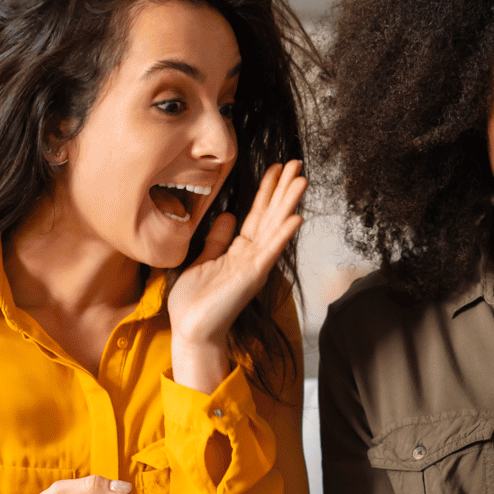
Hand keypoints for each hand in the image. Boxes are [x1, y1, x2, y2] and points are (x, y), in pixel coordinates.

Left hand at [168, 160, 306, 391]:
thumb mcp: (202, 261)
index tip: (276, 169)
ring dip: (289, 204)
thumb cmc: (195, 302)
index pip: (258, 215)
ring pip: (275, 228)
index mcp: (240, 252)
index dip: (267, 191)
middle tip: (296, 163)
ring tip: (302, 180)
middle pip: (271, 215)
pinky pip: (270, 251)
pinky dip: (282, 235)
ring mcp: (255, 265)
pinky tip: (296, 218)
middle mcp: (252, 256)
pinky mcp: (252, 276)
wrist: (191, 330)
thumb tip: (226, 216)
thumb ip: (216, 240)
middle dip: (283, 189)